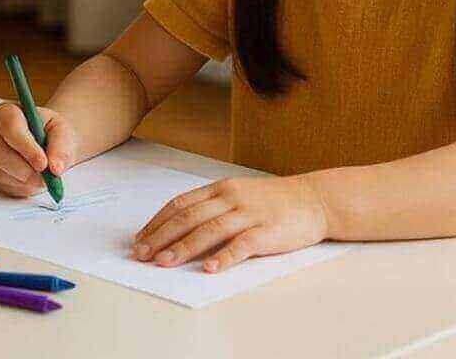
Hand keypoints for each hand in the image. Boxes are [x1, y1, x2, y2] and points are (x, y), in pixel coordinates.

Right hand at [0, 100, 76, 197]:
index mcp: (6, 112)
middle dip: (25, 169)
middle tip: (46, 178)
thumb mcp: (61, 130)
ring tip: (44, 177)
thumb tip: (55, 167)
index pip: (10, 127)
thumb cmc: (49, 132)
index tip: (43, 163)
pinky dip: (21, 188)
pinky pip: (3, 185)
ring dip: (26, 180)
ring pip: (0, 172)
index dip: (26, 147)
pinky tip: (32, 180)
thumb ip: (60, 145)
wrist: (45, 142)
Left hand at [131, 174, 328, 271]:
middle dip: (161, 236)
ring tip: (164, 262)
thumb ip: (212, 207)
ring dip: (183, 247)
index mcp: (220, 188)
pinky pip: (242, 244)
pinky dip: (224, 257)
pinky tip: (209, 268)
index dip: (157, 221)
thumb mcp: (238, 195)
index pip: (180, 204)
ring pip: (209, 229)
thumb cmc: (273, 200)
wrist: (314, 199)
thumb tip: (179, 227)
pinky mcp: (267, 231)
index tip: (140, 238)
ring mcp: (249, 213)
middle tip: (141, 254)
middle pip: (188, 217)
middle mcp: (230, 197)